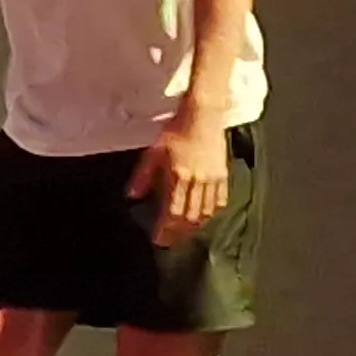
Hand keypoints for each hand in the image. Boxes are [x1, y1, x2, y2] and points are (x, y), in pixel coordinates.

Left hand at [128, 121, 229, 247]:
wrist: (202, 115)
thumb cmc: (176, 130)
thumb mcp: (154, 151)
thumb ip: (143, 176)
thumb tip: (132, 195)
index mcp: (178, 176)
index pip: (172, 212)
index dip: (165, 229)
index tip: (158, 239)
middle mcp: (197, 181)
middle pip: (189, 216)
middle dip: (179, 233)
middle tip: (170, 241)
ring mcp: (212, 179)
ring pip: (205, 212)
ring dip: (194, 226)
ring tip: (184, 232)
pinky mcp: (223, 175)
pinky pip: (220, 201)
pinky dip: (211, 213)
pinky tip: (204, 217)